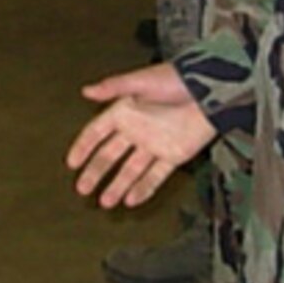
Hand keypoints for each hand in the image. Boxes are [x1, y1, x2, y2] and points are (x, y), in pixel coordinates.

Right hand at [66, 63, 210, 206]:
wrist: (211, 91)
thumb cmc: (177, 80)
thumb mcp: (142, 82)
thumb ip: (114, 88)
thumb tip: (86, 91)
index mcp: (125, 110)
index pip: (97, 132)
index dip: (84, 146)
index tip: (72, 163)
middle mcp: (137, 129)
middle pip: (110, 155)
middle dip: (96, 172)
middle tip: (83, 189)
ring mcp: (155, 144)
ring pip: (131, 170)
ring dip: (118, 186)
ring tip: (105, 202)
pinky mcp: (173, 155)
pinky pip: (155, 176)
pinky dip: (144, 188)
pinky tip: (131, 200)